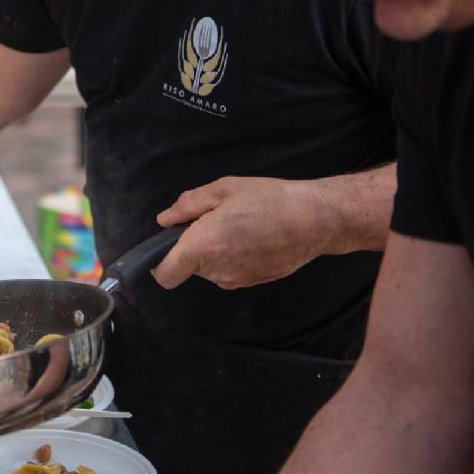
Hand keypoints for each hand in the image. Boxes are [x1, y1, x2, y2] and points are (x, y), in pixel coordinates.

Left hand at [151, 176, 332, 290]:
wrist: (315, 220)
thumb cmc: (269, 200)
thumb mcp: (223, 190)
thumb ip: (187, 206)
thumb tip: (165, 220)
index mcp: (204, 246)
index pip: (165, 275)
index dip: (158, 264)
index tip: (165, 247)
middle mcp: (217, 270)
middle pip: (187, 267)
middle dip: (192, 246)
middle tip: (214, 220)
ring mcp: (235, 280)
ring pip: (208, 269)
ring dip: (213, 251)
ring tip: (237, 226)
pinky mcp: (251, 283)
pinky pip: (228, 272)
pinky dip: (231, 258)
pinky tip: (250, 238)